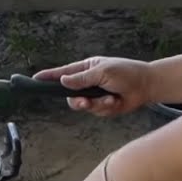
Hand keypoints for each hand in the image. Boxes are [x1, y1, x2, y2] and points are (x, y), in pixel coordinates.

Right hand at [33, 56, 153, 116]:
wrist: (146, 86)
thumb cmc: (126, 72)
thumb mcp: (103, 72)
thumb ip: (82, 78)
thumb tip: (63, 81)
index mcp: (86, 68)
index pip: (63, 73)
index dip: (49, 77)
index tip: (35, 79)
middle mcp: (88, 82)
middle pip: (70, 95)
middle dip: (78, 100)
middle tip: (85, 101)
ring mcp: (95, 95)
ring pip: (83, 106)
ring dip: (95, 104)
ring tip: (108, 100)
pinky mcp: (103, 107)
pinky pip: (96, 112)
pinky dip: (106, 108)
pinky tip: (116, 101)